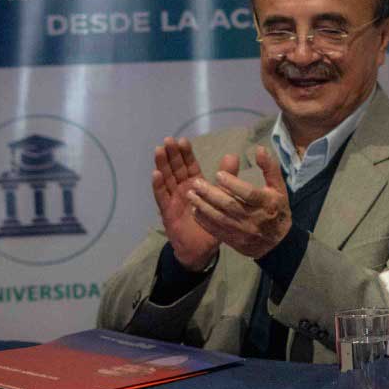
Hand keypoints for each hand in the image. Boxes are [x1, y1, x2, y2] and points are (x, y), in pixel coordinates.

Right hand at [151, 138, 220, 270]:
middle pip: (175, 169)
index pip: (190, 166)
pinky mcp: (167, 211)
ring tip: (159, 150)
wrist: (202, 249)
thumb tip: (233, 155)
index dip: (186, 153)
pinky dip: (158, 185)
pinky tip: (156, 174)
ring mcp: (173, 200)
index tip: (183, 140)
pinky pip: (162, 197)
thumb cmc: (212, 222)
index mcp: (196, 185)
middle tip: (168, 140)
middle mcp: (183, 190)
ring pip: (166, 179)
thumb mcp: (223, 198)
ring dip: (162, 165)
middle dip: (172, 154)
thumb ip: (227, 178)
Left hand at [185, 146, 293, 259]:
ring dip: (203, 206)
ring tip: (190, 194)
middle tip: (196, 183)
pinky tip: (194, 210)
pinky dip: (203, 221)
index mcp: (267, 203)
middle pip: (230, 205)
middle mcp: (254, 218)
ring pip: (219, 218)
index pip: (248, 193)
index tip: (218, 174)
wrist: (277, 242)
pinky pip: (216, 230)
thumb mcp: (279, 187)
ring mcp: (242, 231)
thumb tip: (259, 149)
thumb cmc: (277, 209)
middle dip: (211, 194)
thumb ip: (269, 168)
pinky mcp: (233, 240)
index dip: (232, 184)